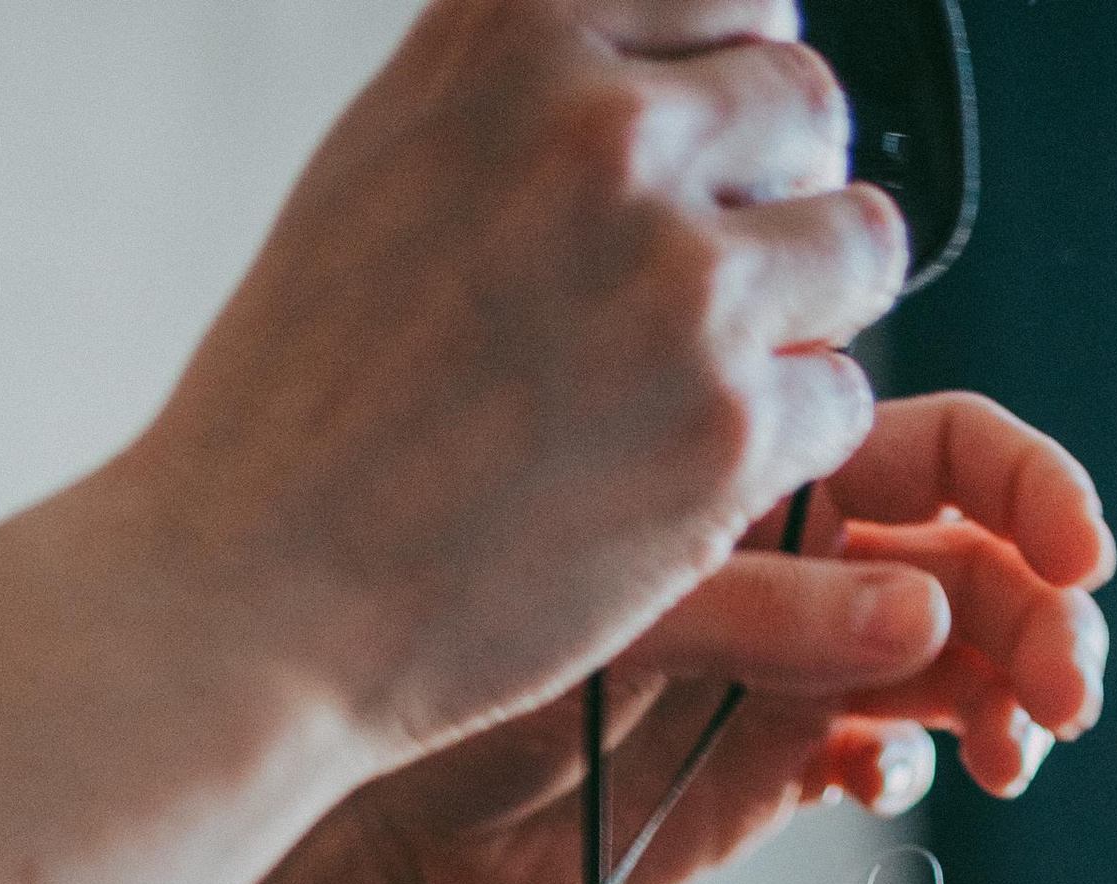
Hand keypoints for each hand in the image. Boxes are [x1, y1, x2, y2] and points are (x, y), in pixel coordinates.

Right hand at [129, 0, 906, 760]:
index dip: (728, 78)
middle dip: (777, 195)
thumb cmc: (307, 402)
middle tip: (705, 292)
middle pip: (805, 104)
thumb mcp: (391, 159)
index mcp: (515, 31)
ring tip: (709, 381)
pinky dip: (785, 446)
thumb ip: (526, 91)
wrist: (257, 595)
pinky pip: (843, 400)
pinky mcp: (727, 430)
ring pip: (859, 245)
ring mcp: (680, 281)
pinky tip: (684, 477)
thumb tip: (662, 60)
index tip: (704, 155)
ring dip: (810, 313)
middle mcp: (605, 131)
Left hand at [317, 392, 1115, 883]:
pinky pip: (888, 757)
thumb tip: (923, 610)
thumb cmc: (446, 643)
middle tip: (1066, 686)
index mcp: (769, 466)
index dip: (1033, 495)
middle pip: (982, 563)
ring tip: (1021, 745)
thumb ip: (769, 611)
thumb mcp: (610, 602)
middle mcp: (802, 556)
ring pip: (957, 663)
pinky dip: (914, 771)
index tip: (1081, 556)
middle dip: (1047, 618)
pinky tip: (887, 784)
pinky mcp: (774, 763)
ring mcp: (797, 660)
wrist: (373, 779)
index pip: (951, 451)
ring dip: (1011, 697)